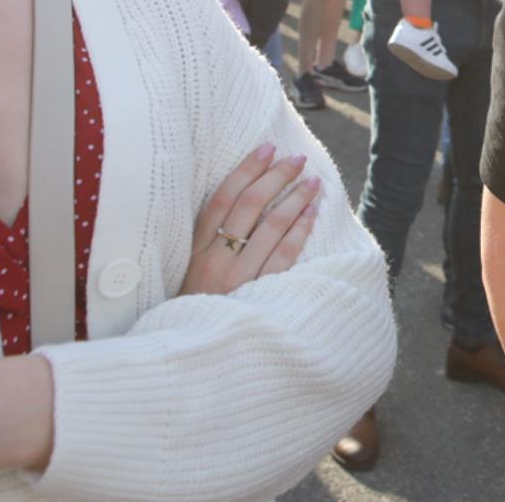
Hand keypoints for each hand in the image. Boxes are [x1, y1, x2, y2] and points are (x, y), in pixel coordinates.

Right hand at [183, 143, 323, 295]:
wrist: (192, 355)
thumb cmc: (195, 308)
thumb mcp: (190, 273)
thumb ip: (209, 240)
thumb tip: (243, 197)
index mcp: (195, 250)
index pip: (222, 198)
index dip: (246, 169)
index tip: (267, 148)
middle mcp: (214, 261)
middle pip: (249, 207)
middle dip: (276, 177)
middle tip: (297, 159)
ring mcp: (237, 280)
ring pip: (270, 228)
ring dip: (295, 199)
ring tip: (313, 182)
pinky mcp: (257, 297)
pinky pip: (283, 257)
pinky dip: (299, 232)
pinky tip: (312, 214)